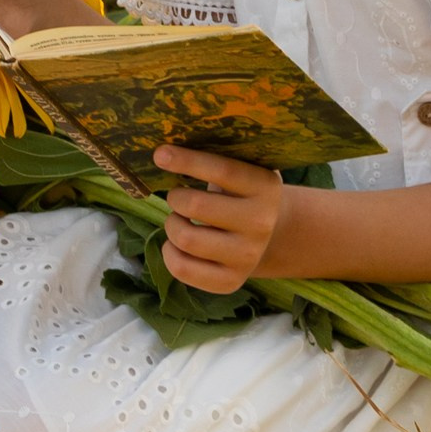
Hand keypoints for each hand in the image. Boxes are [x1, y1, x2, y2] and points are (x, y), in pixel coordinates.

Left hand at [154, 144, 288, 291]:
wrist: (270, 234)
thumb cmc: (242, 192)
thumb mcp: (243, 168)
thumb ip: (217, 156)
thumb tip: (167, 150)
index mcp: (265, 186)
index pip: (222, 171)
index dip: (187, 161)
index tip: (159, 154)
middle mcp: (261, 223)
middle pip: (196, 206)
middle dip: (176, 197)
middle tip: (177, 196)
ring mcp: (247, 255)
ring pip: (187, 238)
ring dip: (171, 224)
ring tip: (178, 219)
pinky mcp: (231, 281)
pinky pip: (183, 268)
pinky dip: (169, 252)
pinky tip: (176, 243)